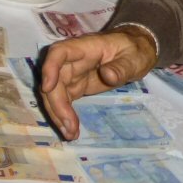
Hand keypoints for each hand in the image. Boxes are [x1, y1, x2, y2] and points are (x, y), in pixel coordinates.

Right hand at [38, 28, 157, 139]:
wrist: (135, 50)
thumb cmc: (133, 50)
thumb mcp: (133, 57)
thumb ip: (121, 67)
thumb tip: (108, 76)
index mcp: (84, 47)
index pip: (59, 52)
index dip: (50, 68)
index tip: (48, 88)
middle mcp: (72, 60)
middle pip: (54, 79)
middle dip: (56, 104)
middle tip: (68, 127)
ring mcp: (72, 74)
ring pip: (54, 93)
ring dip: (57, 113)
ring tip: (69, 134)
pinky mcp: (76, 86)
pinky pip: (63, 100)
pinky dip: (64, 115)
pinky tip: (71, 131)